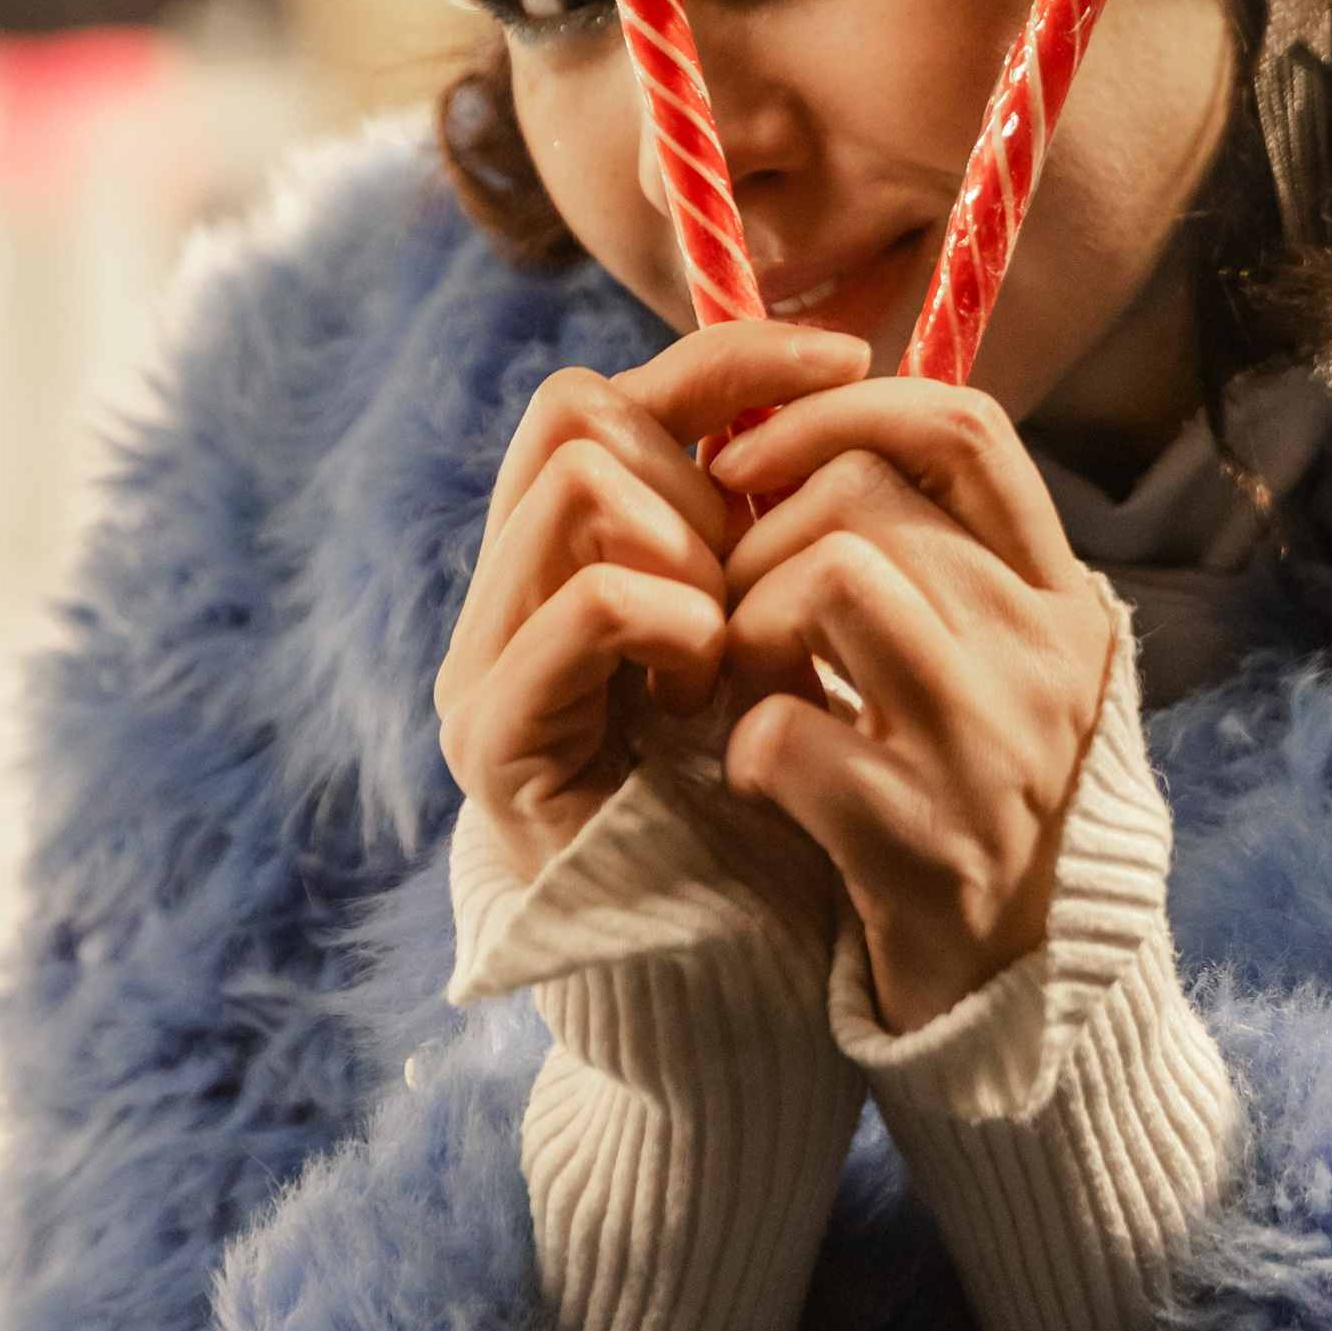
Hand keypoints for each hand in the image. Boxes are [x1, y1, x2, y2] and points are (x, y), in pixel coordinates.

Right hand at [435, 321, 868, 883]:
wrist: (725, 969)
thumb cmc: (764, 799)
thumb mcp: (772, 629)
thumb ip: (759, 526)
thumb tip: (834, 378)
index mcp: (564, 559)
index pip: (608, 392)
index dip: (727, 361)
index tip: (847, 363)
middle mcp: (502, 595)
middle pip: (578, 417)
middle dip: (697, 481)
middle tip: (749, 589)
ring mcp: (483, 664)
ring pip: (579, 486)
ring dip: (686, 549)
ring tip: (722, 649)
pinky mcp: (495, 739)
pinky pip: (586, 604)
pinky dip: (669, 621)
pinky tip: (704, 686)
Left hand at [708, 381, 1116, 1033]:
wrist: (1020, 992)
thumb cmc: (971, 795)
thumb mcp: (989, 658)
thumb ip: (931, 552)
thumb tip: (796, 427)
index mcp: (1058, 596)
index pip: (963, 428)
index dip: (841, 410)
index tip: (751, 453)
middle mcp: (1044, 658)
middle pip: (869, 495)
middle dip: (761, 533)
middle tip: (734, 608)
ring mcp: (992, 752)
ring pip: (833, 581)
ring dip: (750, 621)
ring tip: (745, 682)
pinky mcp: (925, 849)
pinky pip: (786, 732)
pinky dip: (745, 745)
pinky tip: (758, 778)